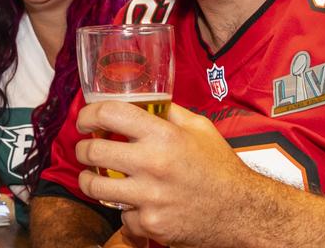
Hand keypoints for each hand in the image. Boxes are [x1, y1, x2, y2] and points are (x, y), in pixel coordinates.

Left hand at [75, 100, 261, 246]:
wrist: (242, 212)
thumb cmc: (221, 168)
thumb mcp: (200, 128)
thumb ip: (169, 112)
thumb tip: (146, 100)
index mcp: (163, 136)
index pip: (110, 114)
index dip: (89, 113)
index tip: (85, 119)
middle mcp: (152, 164)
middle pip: (93, 150)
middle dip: (82, 148)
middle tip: (85, 149)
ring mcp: (149, 197)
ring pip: (95, 186)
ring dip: (88, 180)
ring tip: (92, 177)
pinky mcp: (151, 224)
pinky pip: (122, 216)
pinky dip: (126, 212)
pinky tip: (137, 205)